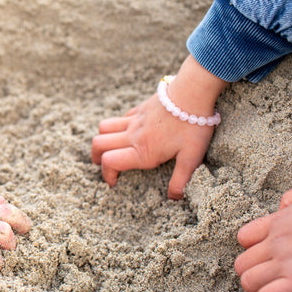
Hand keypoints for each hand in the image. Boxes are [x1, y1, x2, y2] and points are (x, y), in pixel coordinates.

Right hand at [91, 56, 226, 198]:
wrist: (193, 92)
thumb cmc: (193, 125)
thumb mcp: (192, 157)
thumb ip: (180, 180)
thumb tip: (173, 199)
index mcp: (143, 151)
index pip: (110, 162)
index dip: (107, 175)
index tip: (114, 183)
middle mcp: (133, 136)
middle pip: (98, 144)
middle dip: (97, 158)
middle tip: (106, 166)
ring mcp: (134, 120)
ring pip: (103, 129)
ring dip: (102, 140)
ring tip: (110, 149)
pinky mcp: (139, 110)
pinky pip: (119, 119)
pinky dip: (116, 128)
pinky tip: (128, 133)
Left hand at [235, 178, 291, 291]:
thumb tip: (284, 208)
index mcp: (279, 222)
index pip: (244, 238)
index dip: (255, 248)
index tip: (271, 253)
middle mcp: (278, 243)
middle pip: (242, 264)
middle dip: (254, 271)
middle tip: (275, 276)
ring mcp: (288, 262)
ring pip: (249, 281)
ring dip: (261, 286)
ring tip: (281, 288)